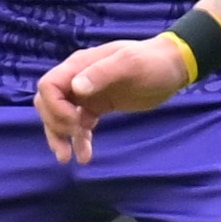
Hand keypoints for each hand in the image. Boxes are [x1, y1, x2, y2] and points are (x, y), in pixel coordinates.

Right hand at [34, 37, 193, 164]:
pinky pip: (78, 124)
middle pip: (47, 103)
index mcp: (80, 66)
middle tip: (75, 137)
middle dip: (54, 124)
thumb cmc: (153, 63)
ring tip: (68, 159)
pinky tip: (85, 155)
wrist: (172, 67)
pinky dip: (78, 140)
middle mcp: (78, 78)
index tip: (76, 122)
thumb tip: (76, 89)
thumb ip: (102, 74)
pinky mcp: (97, 106)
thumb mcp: (130, 64)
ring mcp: (86, 93)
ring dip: (60, 137)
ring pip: (59, 116)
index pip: (48, 86)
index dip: (55, 108)